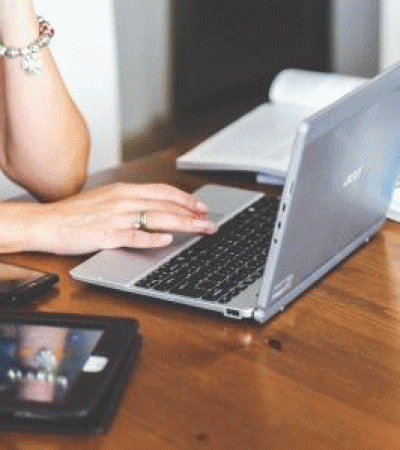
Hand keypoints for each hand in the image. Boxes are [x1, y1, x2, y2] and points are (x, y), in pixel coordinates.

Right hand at [26, 183, 217, 254]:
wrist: (46, 222)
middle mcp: (123, 200)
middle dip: (193, 214)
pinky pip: (133, 236)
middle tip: (211, 223)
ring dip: (183, 224)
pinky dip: (152, 238)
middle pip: (166, 205)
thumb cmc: (76, 213)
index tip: (201, 207)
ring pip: (157, 218)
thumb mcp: (107, 199)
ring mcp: (115, 217)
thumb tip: (155, 209)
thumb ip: (131, 202)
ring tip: (201, 230)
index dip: (186, 199)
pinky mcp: (105, 235)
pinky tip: (167, 241)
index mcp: (124, 190)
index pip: (163, 192)